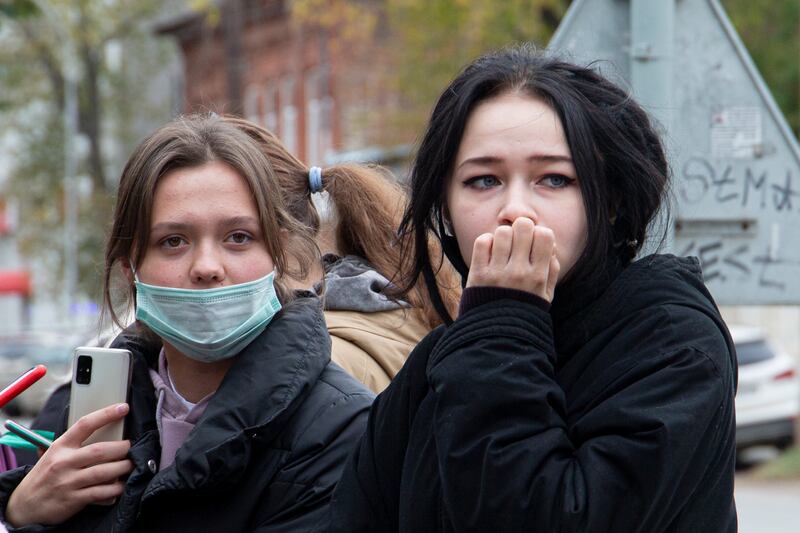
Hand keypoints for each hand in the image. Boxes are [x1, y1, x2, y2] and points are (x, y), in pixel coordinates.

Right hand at [5, 403, 132, 526]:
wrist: (24, 506)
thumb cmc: (45, 476)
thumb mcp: (53, 454)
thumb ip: (75, 445)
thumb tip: (106, 431)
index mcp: (60, 446)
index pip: (85, 425)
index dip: (106, 414)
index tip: (123, 408)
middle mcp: (64, 462)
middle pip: (100, 450)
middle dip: (122, 448)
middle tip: (131, 447)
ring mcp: (68, 482)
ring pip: (103, 472)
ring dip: (122, 468)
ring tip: (130, 465)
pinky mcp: (73, 500)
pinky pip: (101, 492)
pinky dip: (115, 489)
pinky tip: (120, 486)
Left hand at [466, 217, 559, 301]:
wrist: (496, 333)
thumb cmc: (524, 310)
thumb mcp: (546, 295)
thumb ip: (552, 269)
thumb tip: (551, 246)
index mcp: (539, 276)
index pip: (545, 234)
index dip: (539, 233)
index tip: (534, 243)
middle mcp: (519, 272)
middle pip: (523, 226)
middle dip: (521, 229)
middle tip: (517, 241)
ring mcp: (497, 272)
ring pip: (502, 232)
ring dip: (503, 236)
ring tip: (503, 249)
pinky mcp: (478, 273)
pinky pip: (483, 241)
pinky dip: (486, 242)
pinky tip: (490, 253)